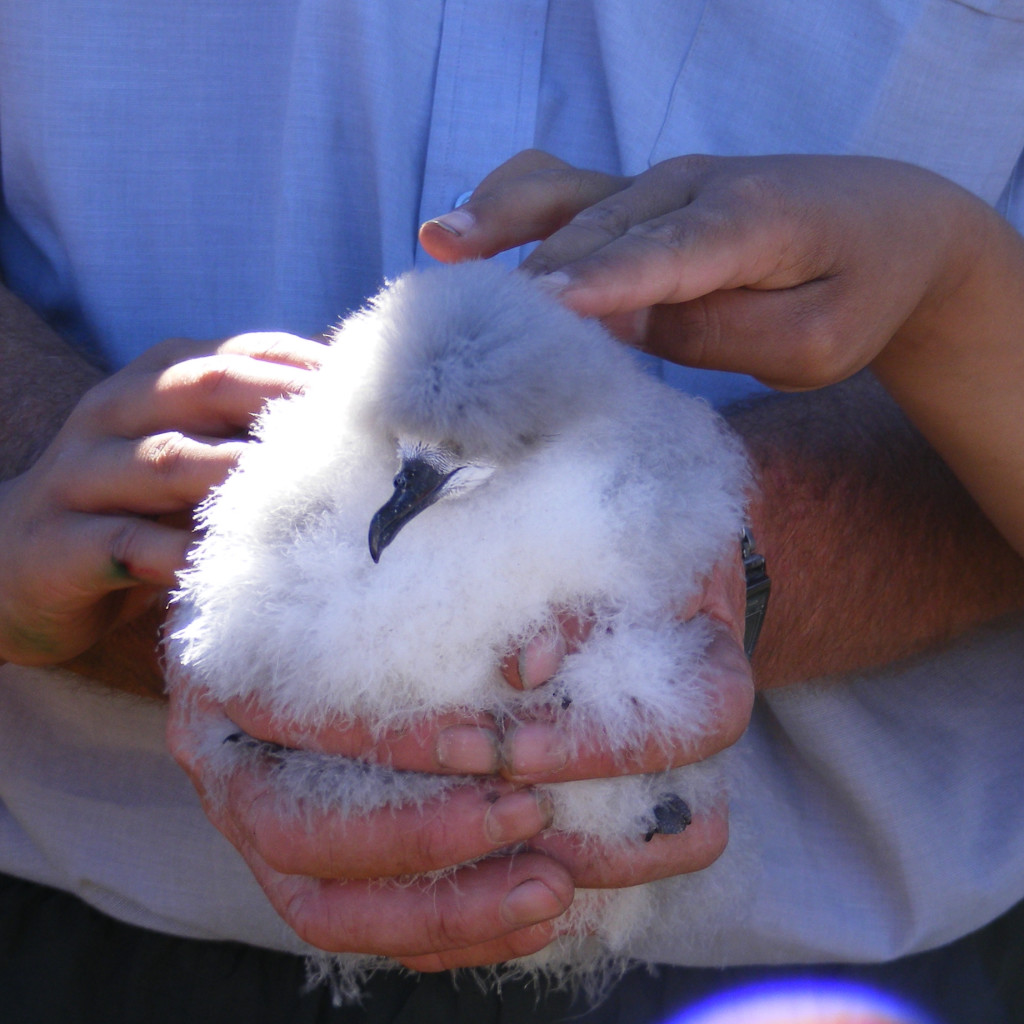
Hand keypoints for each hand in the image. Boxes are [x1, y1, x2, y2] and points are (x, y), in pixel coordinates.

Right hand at [0, 332, 322, 668]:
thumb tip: (354, 392)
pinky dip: (180, 552)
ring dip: (241, 476)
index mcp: (156, 381)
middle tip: (355, 435)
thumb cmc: (133, 505)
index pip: (241, 354)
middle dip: (286, 403)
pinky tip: (228, 565)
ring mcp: (82, 473)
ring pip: (170, 461)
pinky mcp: (61, 542)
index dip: (310, 369)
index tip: (380, 397)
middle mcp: (116, 411)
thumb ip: (255, 422)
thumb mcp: (194, 449)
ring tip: (309, 496)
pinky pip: (127, 543)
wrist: (14, 565)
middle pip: (208, 387)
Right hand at [203, 546, 751, 948]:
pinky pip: (365, 926)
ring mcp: (256, 825)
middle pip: (298, 832)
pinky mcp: (303, 869)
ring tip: (552, 888)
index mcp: (224, 672)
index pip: (289, 723)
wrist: (299, 584)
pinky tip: (534, 917)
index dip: (386, 742)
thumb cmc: (342, 552)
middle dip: (421, 837)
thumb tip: (536, 661)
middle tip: (533, 815)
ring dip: (442, 909)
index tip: (486, 742)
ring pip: (326, 905)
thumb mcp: (375, 536)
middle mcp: (225, 761)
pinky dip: (444, 933)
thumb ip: (436, 568)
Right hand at [419, 149, 982, 389]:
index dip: (605, 284)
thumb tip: (624, 322)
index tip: (542, 310)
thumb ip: (723, 332)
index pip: (667, 256)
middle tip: (467, 325)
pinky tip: (460, 229)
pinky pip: (566, 189)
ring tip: (439, 242)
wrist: (888, 224)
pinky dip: (513, 205)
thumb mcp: (818, 342)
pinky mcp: (640, 197)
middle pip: (602, 234)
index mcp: (752, 221)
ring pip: (572, 199)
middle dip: (537, 280)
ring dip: (503, 223)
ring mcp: (660, 185)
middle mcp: (694, 188)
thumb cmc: (859, 290)